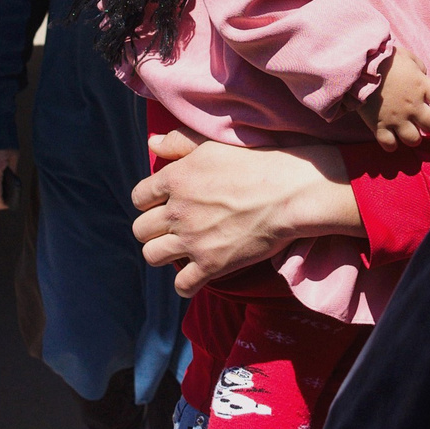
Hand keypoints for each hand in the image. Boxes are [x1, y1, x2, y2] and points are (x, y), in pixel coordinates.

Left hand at [132, 130, 358, 295]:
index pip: (138, 197)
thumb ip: (179, 142)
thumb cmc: (257, 162)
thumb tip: (151, 145)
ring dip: (163, 254)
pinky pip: (182, 285)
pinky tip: (196, 273)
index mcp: (175, 179)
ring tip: (180, 249)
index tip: (165, 203)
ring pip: (152, 256)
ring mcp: (192, 240)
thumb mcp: (214, 144)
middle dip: (153, 229)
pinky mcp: (212, 265)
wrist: (291, 192)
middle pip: (140, 230)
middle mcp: (177, 211)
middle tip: (172, 228)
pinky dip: (186, 284)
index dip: (149, 201)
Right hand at [356, 48, 429, 151]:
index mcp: (422, 86)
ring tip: (409, 131)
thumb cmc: (384, 58)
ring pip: (414, 140)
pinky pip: (389, 145)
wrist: (358, 66)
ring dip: (414, 137)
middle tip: (424, 121)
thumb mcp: (407, 57)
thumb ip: (419, 69)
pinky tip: (391, 139)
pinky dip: (392, 145)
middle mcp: (412, 105)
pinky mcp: (379, 126)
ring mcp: (396, 118)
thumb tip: (423, 76)